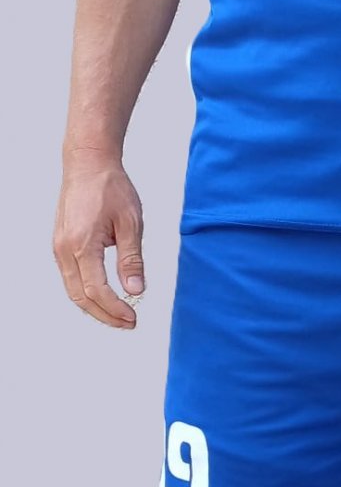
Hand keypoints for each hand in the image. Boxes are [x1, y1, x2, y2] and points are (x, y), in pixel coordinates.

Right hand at [54, 149, 144, 328]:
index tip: (133, 317)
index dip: (115, 309)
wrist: (88, 164)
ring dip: (94, 307)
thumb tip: (136, 291)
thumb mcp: (130, 223)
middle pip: (80, 297)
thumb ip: (132, 260)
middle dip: (105, 315)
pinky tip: (103, 296)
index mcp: (81, 244)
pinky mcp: (60, 244)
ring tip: (118, 314)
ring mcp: (58, 247)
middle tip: (128, 322)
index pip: (97, 290)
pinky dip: (85, 293)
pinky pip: (70, 278)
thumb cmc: (109, 186)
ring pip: (72, 290)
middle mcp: (64, 249)